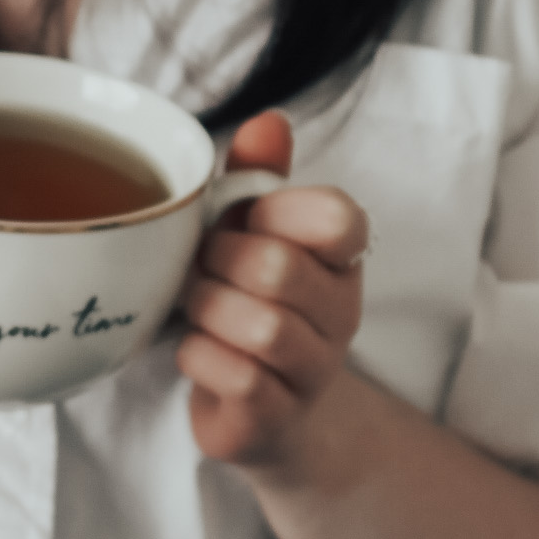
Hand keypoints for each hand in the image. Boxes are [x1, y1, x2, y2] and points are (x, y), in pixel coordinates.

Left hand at [177, 111, 368, 475]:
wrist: (265, 414)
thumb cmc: (251, 306)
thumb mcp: (254, 235)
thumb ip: (259, 179)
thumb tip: (267, 119)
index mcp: (341, 259)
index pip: (338, 218)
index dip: (278, 213)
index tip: (248, 222)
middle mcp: (340, 315)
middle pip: (278, 269)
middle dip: (220, 262)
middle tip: (203, 268)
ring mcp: (313, 371)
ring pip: (259, 327)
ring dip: (207, 311)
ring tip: (197, 309)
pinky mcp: (274, 419)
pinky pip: (236, 376)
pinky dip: (199, 356)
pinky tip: (196, 350)